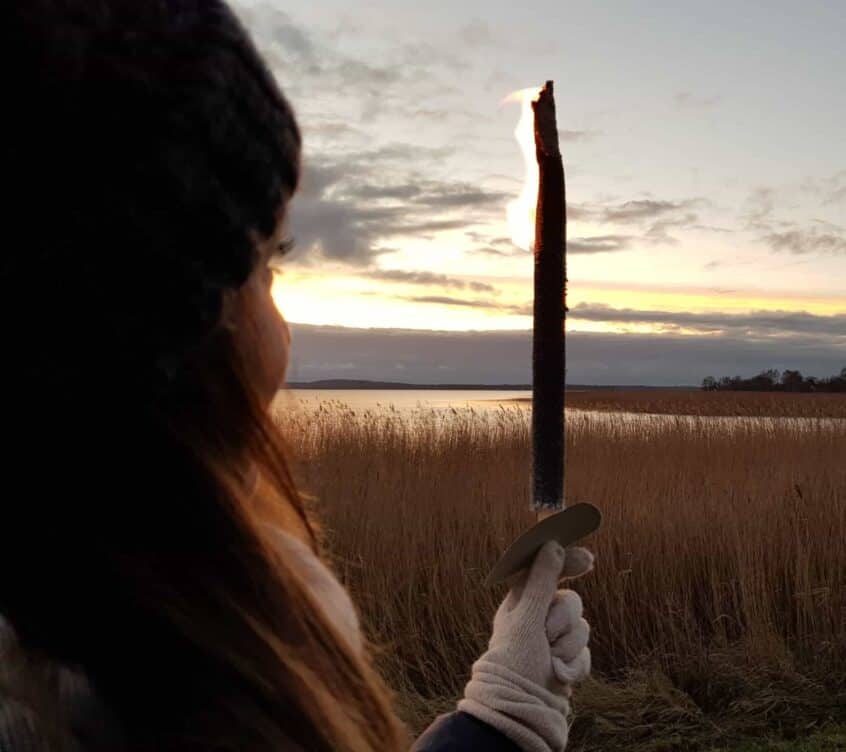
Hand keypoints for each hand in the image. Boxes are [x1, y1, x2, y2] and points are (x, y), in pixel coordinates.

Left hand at [457, 541, 593, 751]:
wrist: (524, 711)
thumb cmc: (516, 663)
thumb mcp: (527, 618)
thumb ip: (542, 582)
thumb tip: (553, 545)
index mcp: (520, 602)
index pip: (546, 572)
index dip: (566, 562)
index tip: (589, 559)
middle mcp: (537, 618)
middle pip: (570, 601)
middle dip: (563, 621)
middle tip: (547, 635)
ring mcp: (553, 640)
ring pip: (582, 627)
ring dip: (568, 646)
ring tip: (549, 660)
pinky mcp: (565, 660)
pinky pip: (585, 652)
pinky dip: (575, 664)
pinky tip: (559, 675)